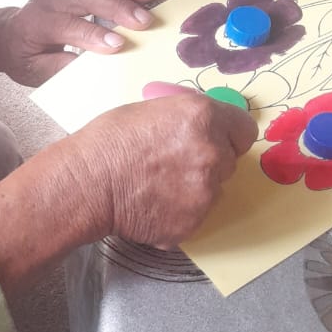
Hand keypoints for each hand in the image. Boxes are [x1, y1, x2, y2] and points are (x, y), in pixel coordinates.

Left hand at [0, 0, 157, 85]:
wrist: (10, 35)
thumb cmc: (24, 55)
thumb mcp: (34, 71)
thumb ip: (59, 68)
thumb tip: (88, 66)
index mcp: (37, 24)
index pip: (67, 25)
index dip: (93, 34)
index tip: (118, 44)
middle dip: (118, 5)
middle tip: (143, 20)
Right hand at [71, 90, 258, 247]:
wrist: (86, 184)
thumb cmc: (108, 142)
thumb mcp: (151, 109)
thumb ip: (187, 118)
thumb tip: (202, 126)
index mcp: (204, 118)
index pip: (244, 130)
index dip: (228, 135)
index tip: (216, 140)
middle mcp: (213, 153)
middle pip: (229, 161)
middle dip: (208, 162)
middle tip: (174, 164)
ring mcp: (206, 192)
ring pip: (213, 191)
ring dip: (194, 189)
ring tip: (157, 185)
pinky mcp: (193, 222)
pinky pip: (195, 215)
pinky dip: (178, 212)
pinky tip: (152, 204)